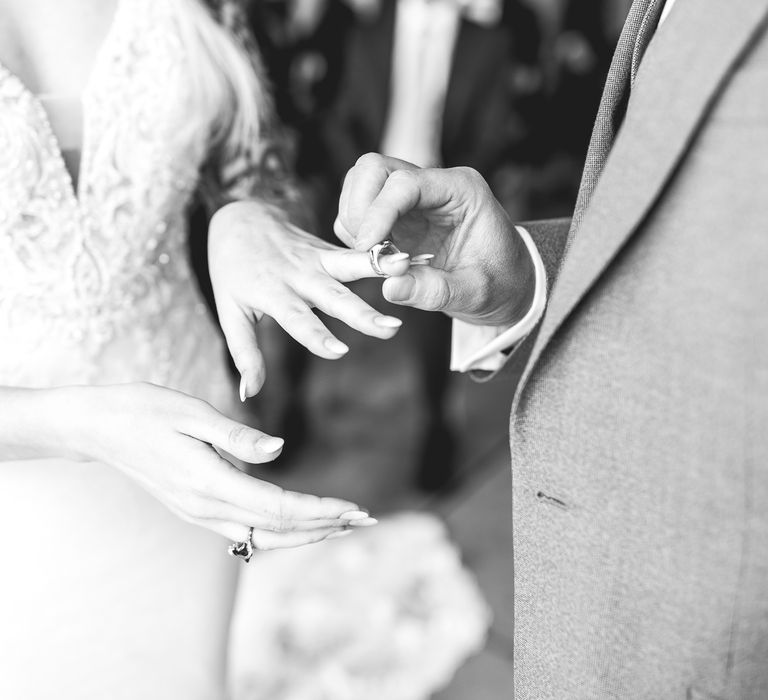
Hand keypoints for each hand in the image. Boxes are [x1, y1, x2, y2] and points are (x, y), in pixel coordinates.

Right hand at [62, 383, 372, 549]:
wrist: (99, 427)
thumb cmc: (145, 410)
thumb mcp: (191, 413)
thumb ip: (235, 436)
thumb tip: (278, 449)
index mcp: (208, 482)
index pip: (277, 507)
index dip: (320, 511)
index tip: (354, 509)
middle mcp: (205, 507)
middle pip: (277, 529)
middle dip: (325, 527)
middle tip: (366, 520)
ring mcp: (199, 513)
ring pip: (263, 536)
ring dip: (306, 533)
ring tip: (343, 525)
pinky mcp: (196, 508)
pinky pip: (246, 530)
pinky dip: (280, 529)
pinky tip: (300, 522)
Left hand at [209, 201, 410, 398]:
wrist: (239, 218)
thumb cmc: (232, 272)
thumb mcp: (229, 313)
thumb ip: (245, 353)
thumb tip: (251, 394)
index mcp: (271, 292)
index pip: (297, 318)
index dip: (317, 335)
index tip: (341, 351)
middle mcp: (297, 274)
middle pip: (333, 296)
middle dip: (362, 313)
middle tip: (391, 329)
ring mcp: (316, 258)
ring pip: (351, 266)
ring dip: (380, 269)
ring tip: (407, 270)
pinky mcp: (329, 249)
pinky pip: (360, 253)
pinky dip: (387, 255)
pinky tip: (414, 258)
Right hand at [335, 154, 535, 326]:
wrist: (506, 286)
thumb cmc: (500, 284)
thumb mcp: (476, 293)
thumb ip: (435, 291)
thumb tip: (389, 288)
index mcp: (461, 190)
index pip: (405, 183)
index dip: (378, 212)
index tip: (367, 248)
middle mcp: (433, 184)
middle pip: (373, 169)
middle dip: (359, 209)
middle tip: (364, 251)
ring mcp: (412, 197)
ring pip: (360, 185)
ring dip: (354, 223)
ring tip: (374, 260)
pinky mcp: (397, 215)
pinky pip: (359, 211)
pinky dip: (355, 235)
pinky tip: (375, 260)